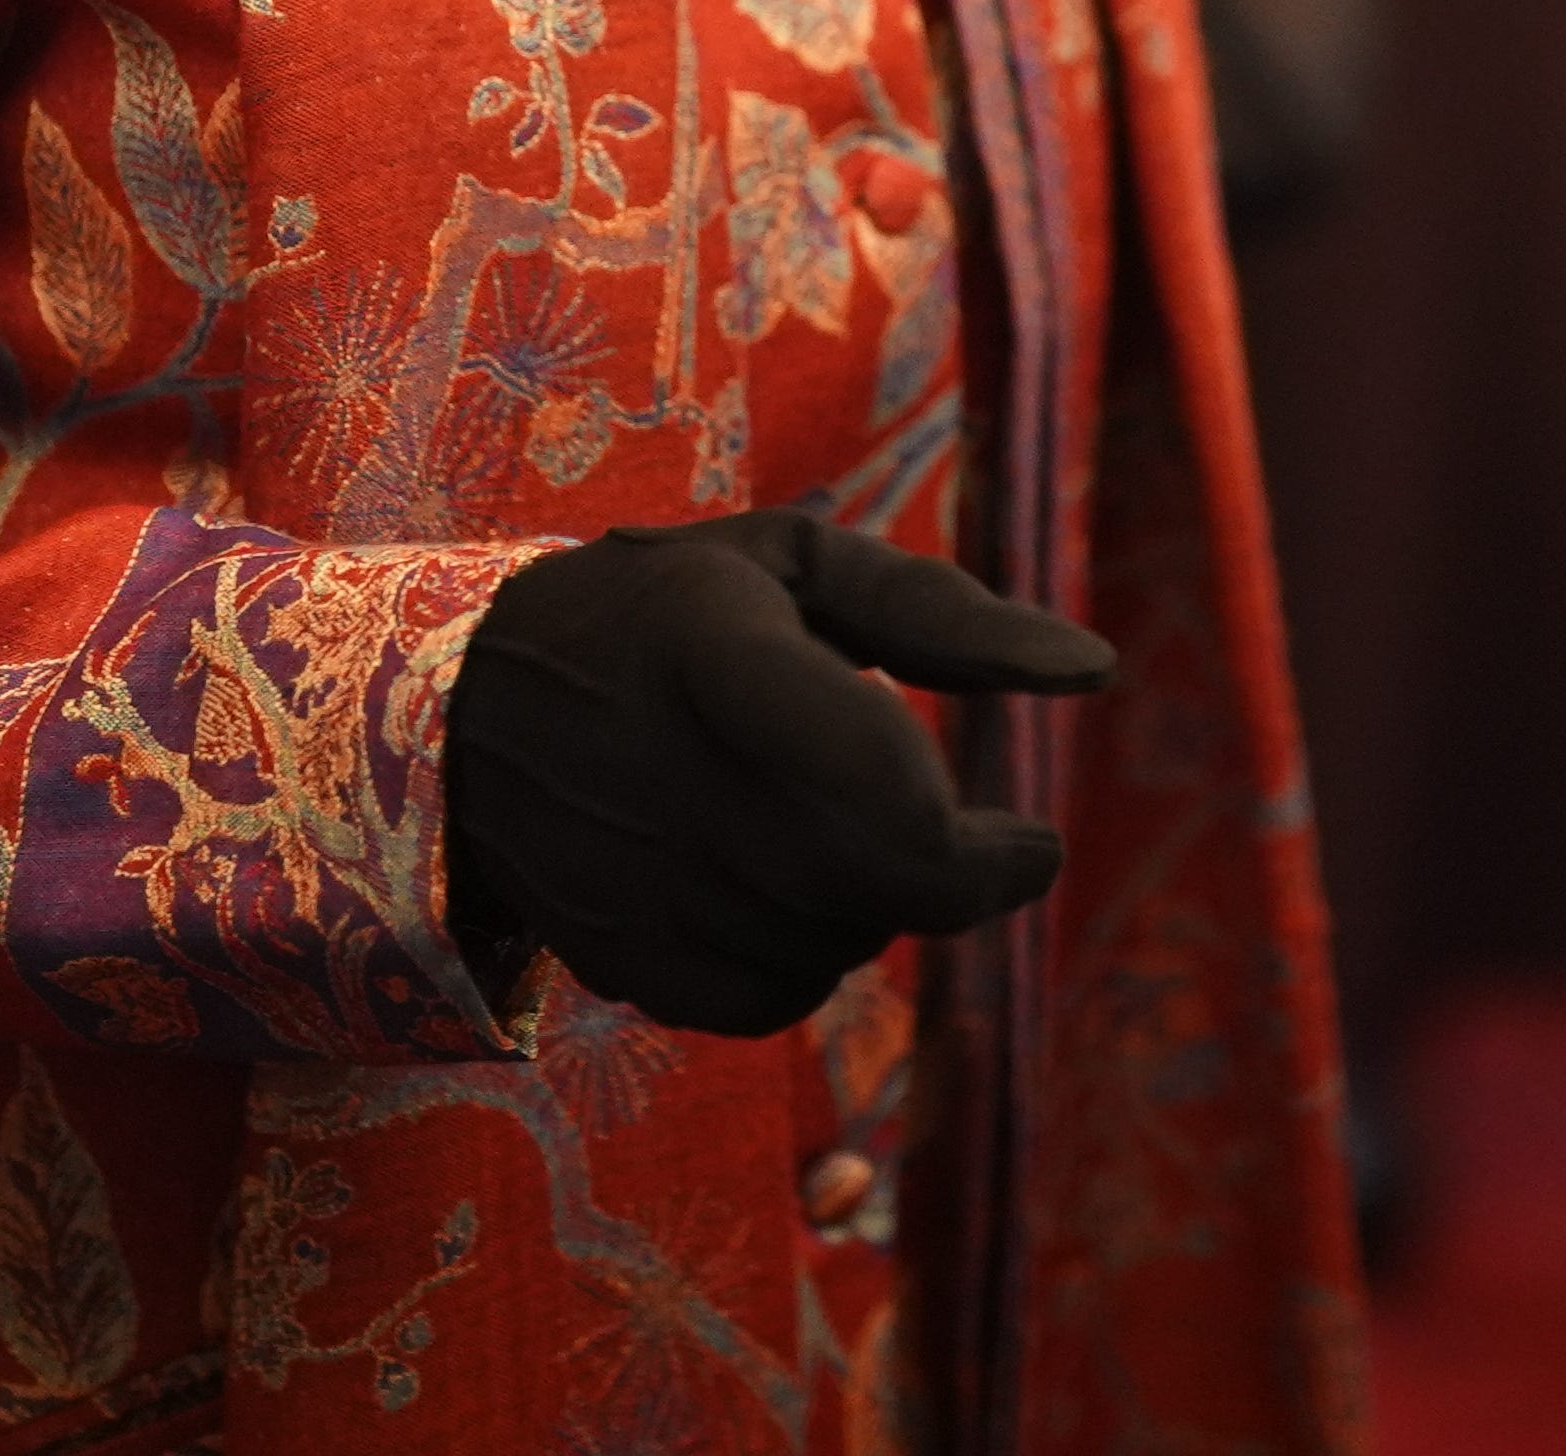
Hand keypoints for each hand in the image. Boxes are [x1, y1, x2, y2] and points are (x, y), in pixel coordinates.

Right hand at [443, 508, 1114, 1038]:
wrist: (472, 711)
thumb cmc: (670, 615)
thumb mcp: (794, 563)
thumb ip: (942, 613)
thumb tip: (1094, 671)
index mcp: (723, 656)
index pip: (881, 786)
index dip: (981, 844)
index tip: (1036, 836)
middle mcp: (672, 779)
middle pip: (877, 888)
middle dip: (957, 879)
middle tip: (985, 846)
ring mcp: (638, 881)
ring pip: (834, 949)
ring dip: (879, 909)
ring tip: (849, 836)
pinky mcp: (619, 955)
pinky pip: (771, 1001)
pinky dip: (812, 962)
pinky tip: (790, 892)